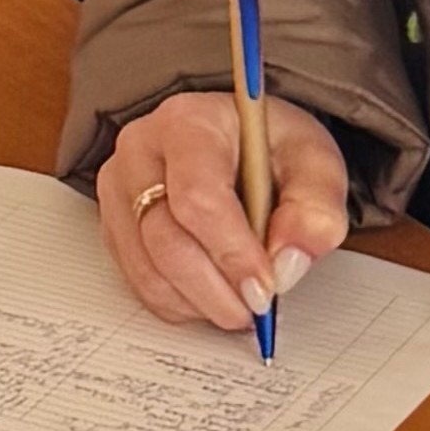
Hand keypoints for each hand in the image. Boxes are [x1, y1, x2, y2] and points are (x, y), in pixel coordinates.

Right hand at [97, 91, 353, 332]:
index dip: (231, 252)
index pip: (197, 196)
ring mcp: (120, 189)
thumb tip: (287, 263)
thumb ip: (315, 208)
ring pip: (148, 269)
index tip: (265, 287)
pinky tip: (211, 292)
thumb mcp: (314, 161)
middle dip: (215, 289)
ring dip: (199, 302)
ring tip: (239, 301)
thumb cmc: (268, 147)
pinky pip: (138, 281)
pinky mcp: (114, 223)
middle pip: (164, 239)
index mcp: (189, 123)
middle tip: (256, 307)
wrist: (236, 141)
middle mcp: (141, 151)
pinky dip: (179, 302)